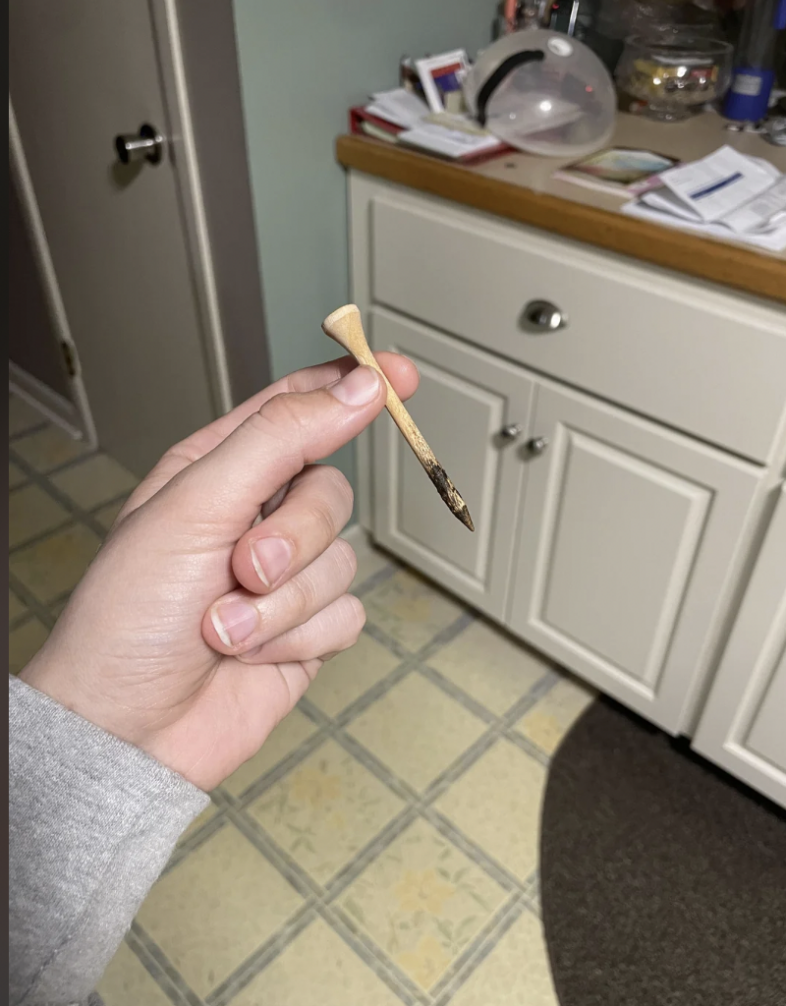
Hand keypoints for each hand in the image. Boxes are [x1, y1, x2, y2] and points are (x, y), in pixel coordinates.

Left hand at [20, 355, 418, 789]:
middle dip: (291, 539)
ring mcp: (286, 576)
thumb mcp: (196, 505)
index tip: (400, 375)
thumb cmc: (129, 617)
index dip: (350, 387)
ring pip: (343, 559)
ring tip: (225, 628)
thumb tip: (357, 388)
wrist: (130, 729)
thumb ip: (282, 438)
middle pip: (332, 492)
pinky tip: (252, 655)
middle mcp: (257, 518)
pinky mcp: (307, 629)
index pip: (299, 408)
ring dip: (284, 603)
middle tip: (240, 568)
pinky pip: (349, 614)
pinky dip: (300, 637)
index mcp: (220, 470)